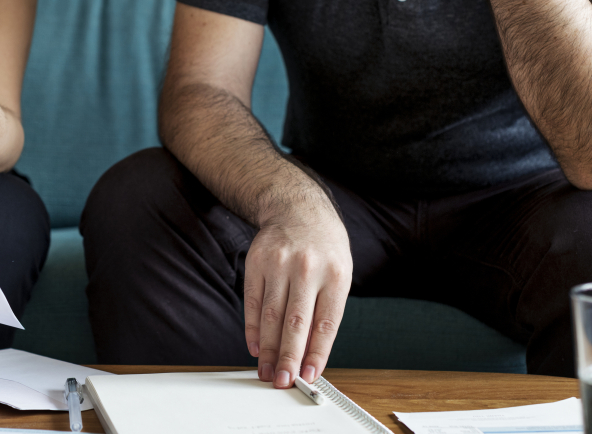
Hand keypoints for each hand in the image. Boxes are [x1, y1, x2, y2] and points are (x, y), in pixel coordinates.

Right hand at [244, 198, 352, 387]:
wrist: (299, 210)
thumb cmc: (324, 249)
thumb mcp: (338, 274)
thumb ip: (325, 311)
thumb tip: (309, 354)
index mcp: (335, 275)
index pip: (326, 324)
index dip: (317, 354)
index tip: (309, 376)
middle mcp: (307, 268)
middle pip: (296, 322)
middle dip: (289, 356)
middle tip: (284, 381)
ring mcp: (279, 264)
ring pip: (272, 316)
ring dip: (268, 349)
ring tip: (268, 371)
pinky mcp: (256, 262)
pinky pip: (253, 302)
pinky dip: (253, 329)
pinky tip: (255, 347)